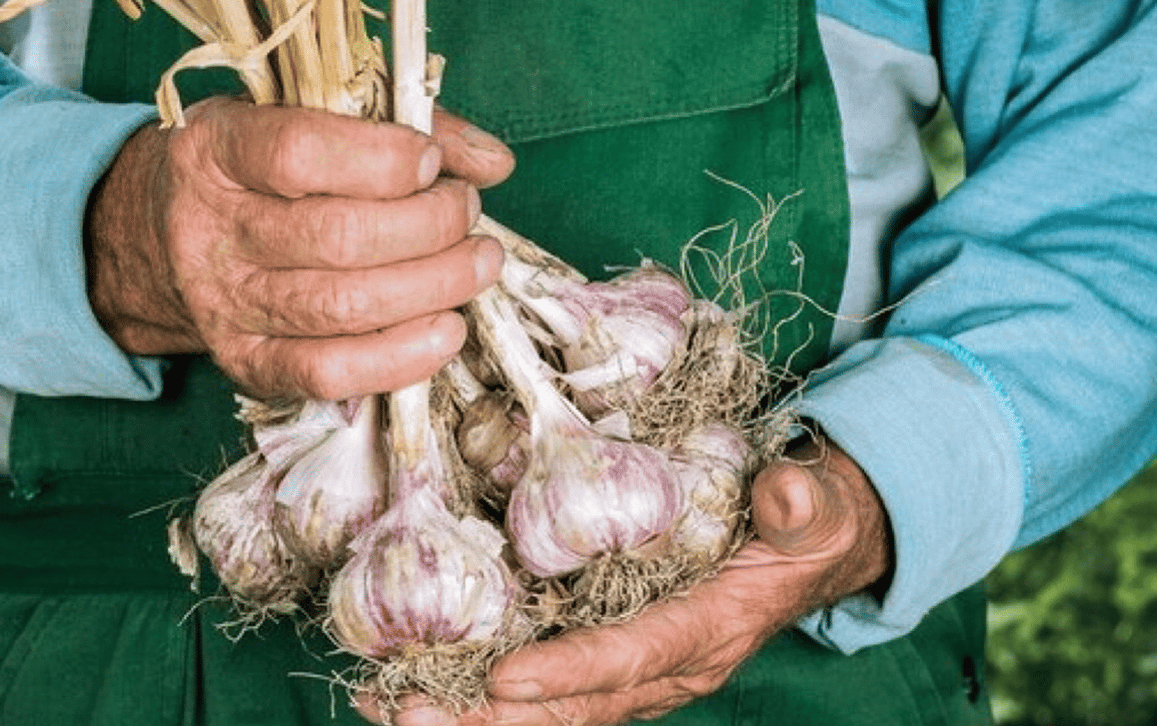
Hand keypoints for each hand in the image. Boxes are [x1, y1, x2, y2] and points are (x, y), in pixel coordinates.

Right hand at [85, 100, 514, 399]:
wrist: (157, 237)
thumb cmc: (253, 166)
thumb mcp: (302, 114)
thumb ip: (398, 122)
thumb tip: (494, 162)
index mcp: (217, 150)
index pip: (298, 153)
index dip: (382, 159)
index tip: (431, 160)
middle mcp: (213, 231)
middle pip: (338, 238)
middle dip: (430, 225)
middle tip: (468, 212)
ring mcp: (226, 305)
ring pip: (344, 307)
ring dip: (434, 287)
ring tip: (478, 263)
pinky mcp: (246, 363)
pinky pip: (329, 374)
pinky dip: (400, 357)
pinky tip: (446, 328)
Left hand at [362, 436, 891, 725]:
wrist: (810, 546)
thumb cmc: (810, 520)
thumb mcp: (819, 506)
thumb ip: (804, 506)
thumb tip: (785, 499)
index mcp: (710, 630)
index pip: (635, 657)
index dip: (573, 672)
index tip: (505, 678)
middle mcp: (664, 662)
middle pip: (573, 705)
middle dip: (490, 717)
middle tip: (408, 712)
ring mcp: (632, 661)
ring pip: (546, 705)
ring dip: (466, 709)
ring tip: (383, 703)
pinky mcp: (609, 646)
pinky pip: (540, 679)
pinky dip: (476, 683)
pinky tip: (410, 677)